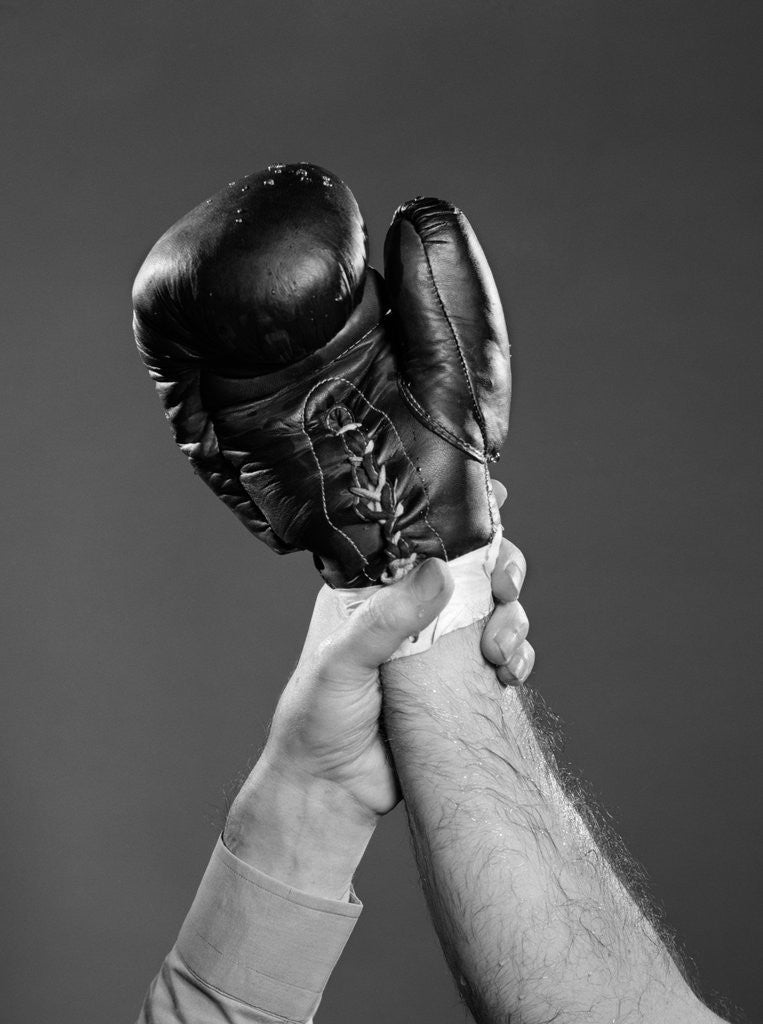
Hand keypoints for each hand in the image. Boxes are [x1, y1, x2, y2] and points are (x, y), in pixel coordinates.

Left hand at [258, 483, 532, 821]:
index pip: (419, 539)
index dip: (459, 517)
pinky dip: (516, 658)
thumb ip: (387, 620)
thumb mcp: (340, 663)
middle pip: (472, 570)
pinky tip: (508, 674)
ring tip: (502, 650)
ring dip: (513, 620)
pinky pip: (500, 657)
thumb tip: (440, 571)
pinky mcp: (457, 683)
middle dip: (501, 570)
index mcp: (372, 590)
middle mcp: (408, 611)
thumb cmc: (315, 719)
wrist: (329, 789)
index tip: (495, 499)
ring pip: (493, 612)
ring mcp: (436, 647)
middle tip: (507, 585)